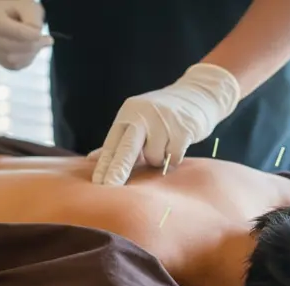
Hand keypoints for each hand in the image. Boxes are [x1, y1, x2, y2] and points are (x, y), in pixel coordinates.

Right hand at [0, 0, 52, 70]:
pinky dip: (27, 60)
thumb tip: (36, 38)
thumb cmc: (20, 8)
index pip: (2, 28)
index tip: (40, 34)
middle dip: (31, 45)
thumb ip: (33, 21)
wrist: (13, 14)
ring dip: (30, 53)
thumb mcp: (29, 7)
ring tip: (39, 44)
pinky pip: (13, 66)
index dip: (24, 34)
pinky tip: (32, 50)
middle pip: (7, 46)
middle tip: (45, 40)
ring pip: (11, 59)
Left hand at [91, 63, 239, 185]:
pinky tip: (178, 145)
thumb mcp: (138, 122)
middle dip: (118, 170)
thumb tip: (91, 160)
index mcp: (128, 114)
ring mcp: (163, 121)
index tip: (97, 184)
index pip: (112, 144)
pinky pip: (174, 157)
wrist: (198, 93)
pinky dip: (174, 158)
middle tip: (110, 187)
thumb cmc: (163, 115)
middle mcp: (142, 115)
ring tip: (165, 145)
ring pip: (155, 157)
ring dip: (158, 160)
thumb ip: (118, 143)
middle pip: (127, 148)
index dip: (104, 165)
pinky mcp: (183, 128)